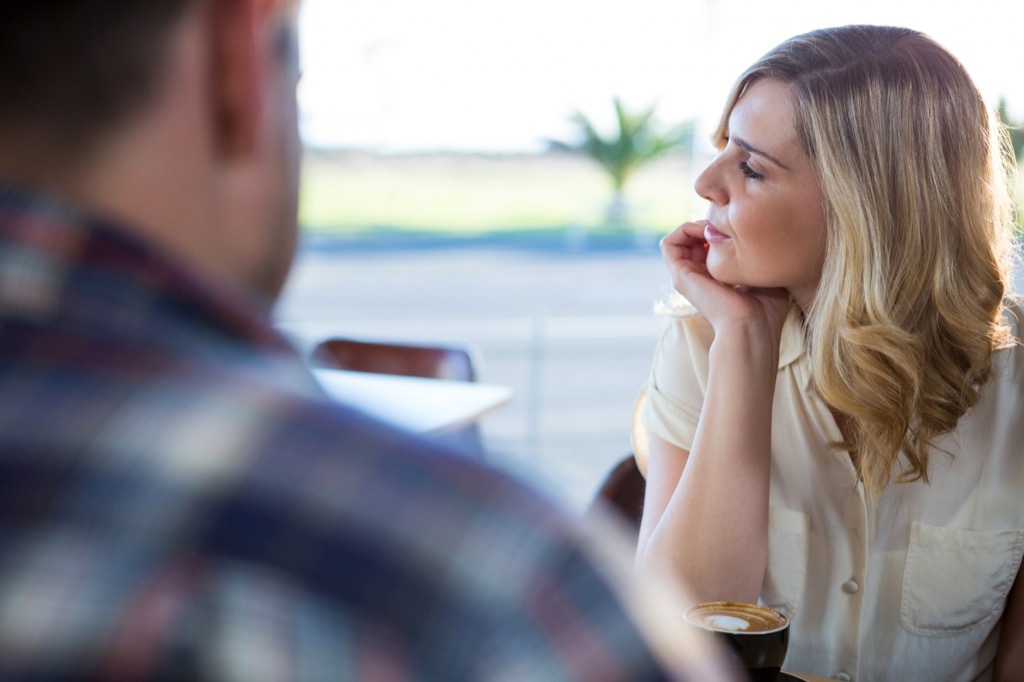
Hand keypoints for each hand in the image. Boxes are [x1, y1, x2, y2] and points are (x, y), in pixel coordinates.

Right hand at [660, 221, 790, 338]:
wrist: (751, 327)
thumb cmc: (766, 308)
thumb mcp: (764, 274)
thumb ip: (757, 256)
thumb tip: (758, 237)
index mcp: (717, 279)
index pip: (709, 246)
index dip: (722, 230)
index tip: (739, 228)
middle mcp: (699, 278)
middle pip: (694, 240)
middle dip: (708, 224)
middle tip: (726, 223)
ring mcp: (687, 277)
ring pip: (680, 239)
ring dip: (694, 224)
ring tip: (714, 225)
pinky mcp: (679, 276)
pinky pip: (669, 243)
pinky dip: (684, 229)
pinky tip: (705, 230)